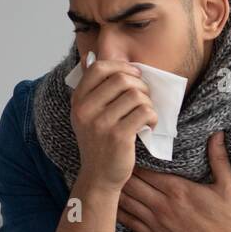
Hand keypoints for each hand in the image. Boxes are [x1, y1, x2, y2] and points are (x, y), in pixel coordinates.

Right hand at [70, 57, 157, 190]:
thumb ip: (92, 88)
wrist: (99, 176)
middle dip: (140, 85)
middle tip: (144, 98)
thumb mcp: (87, 114)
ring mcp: (101, 123)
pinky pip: (145, 112)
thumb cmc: (99, 142)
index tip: (134, 76)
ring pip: (136, 95)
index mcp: (78, 100)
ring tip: (145, 114)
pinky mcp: (119, 136)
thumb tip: (92, 54)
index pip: (99, 68)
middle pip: (122, 79)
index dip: (122, 67)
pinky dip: (153, 117)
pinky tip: (149, 125)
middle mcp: (86, 110)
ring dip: (148, 103)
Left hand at [116, 131, 230, 231]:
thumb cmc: (229, 221)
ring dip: (115, 191)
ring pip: (126, 202)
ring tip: (105, 179)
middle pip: (130, 184)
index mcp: (177, 190)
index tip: (128, 150)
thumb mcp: (228, 187)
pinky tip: (110, 205)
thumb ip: (219, 159)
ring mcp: (156, 223)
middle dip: (120, 172)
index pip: (145, 170)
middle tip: (112, 162)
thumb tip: (218, 134)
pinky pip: (129, 223)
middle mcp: (162, 206)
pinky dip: (118, 212)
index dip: (133, 159)